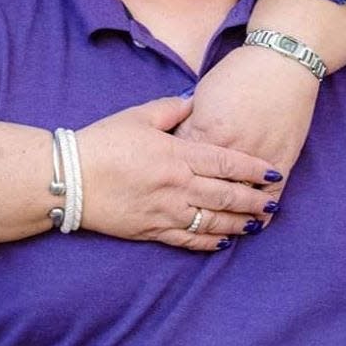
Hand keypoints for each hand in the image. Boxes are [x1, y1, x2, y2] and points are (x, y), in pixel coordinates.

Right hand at [77, 95, 281, 250]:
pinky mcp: (151, 230)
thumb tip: (194, 103)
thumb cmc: (104, 141)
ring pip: (212, 222)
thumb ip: (171, 109)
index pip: (225, 162)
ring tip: (258, 224)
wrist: (70, 177)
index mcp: (176, 155)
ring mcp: (165, 212)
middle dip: (254, 200)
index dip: (252, 169)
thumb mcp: (138, 115)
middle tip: (275, 202)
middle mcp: (177, 186)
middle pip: (226, 196)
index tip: (273, 173)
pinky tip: (223, 241)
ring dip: (239, 224)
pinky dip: (209, 241)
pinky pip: (188, 240)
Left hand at [175, 45, 319, 224]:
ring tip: (214, 231)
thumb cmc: (239, 74)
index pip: (182, 162)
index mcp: (206, 129)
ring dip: (226, 217)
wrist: (281, 63)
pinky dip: (260, 214)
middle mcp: (230, 147)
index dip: (172, 175)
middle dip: (191, 202)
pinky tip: (250, 227)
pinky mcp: (281, 160)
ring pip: (238, 197)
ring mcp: (256, 156)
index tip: (161, 187)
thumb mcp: (203, 92)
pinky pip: (268, 195)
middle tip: (178, 213)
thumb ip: (186, 119)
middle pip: (206, 186)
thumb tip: (174, 141)